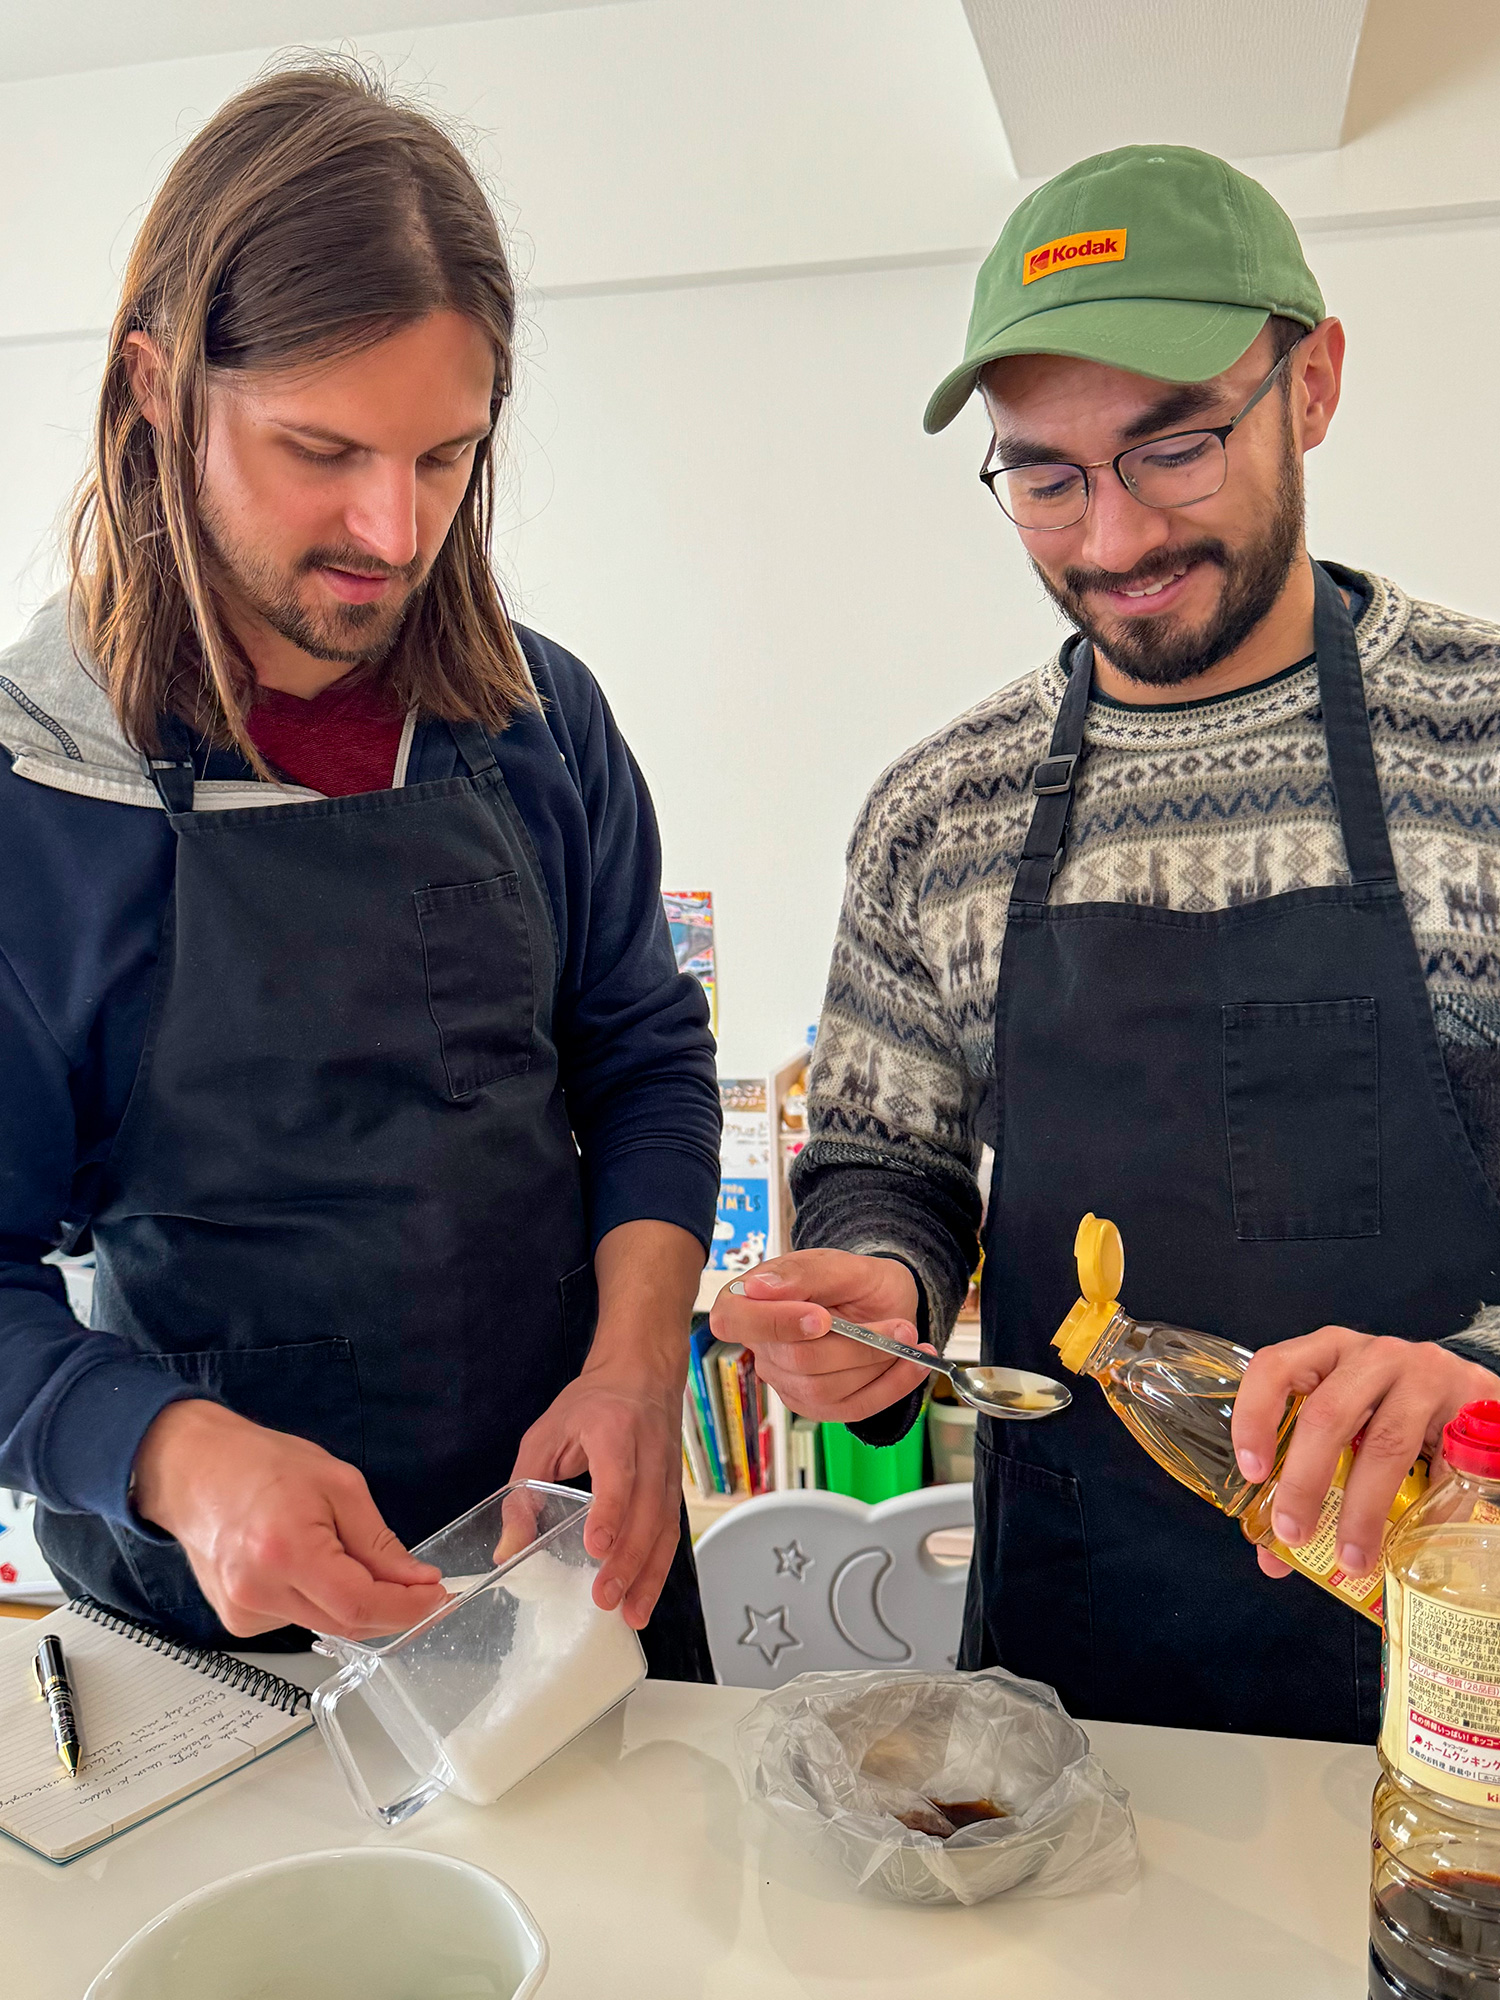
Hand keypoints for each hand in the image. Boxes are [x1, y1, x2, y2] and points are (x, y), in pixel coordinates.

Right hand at [131, 1400, 448, 1639]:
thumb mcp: (339, 1485)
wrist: (195, 1470)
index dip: (405, 1608)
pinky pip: (298, 1620)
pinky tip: (306, 1564)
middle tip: (417, 1587)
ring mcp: (242, 1612)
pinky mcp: (236, 1621)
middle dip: (390, 1609)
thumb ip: (379, 1542)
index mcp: (286, 1552)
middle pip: (345, 1624)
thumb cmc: (262, 1465)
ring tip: (340, 1552)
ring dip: (354, 1603)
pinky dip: (320, 1601)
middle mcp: (258, 1592)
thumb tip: (416, 1581)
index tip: (436, 1596)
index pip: (359, 1605)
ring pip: (324, 1625)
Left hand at [509, 1218, 701, 1630]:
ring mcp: (668, 1472)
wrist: (643, 1372)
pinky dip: (660, 1568)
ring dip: (649, 1574)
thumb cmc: (590, 1403)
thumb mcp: (546, 1434)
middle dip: (628, 1560)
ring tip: (631, 1614)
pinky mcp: (675, 1489)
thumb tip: (508, 1550)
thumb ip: (524, 1490)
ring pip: (665, 1528)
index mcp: (614, 1429)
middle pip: (646, 1512)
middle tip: (605, 1599)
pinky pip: (671, 1533)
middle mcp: (649, 1452)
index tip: (597, 1546)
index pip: (618, 1475)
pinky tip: (645, 1597)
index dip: (611, 1511)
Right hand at [709, 1249, 933, 1423]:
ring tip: (907, 1335)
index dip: (776, 1324)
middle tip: (899, 1325)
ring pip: (825, 1388)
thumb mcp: (834, 1263)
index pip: (734, 1321)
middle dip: (855, 1344)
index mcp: (747, 1302)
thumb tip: (758, 1287)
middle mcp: (762, 1348)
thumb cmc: (849, 1279)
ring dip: (876, 1363)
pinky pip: (853, 1409)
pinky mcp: (818, 1406)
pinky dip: (891, 1387)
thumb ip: (801, 1274)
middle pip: (797, 1359)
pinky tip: (914, 1364)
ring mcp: (787, 1382)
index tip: (821, 1318)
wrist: (880, 1299)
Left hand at [1232, 1329, 1499, 1578]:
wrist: (1468, 1392)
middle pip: (1327, 1414)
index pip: (1276, 1368)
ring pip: (1384, 1443)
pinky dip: (1422, 1503)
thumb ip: (1310, 1481)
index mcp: (1328, 1352)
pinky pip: (1439, 1458)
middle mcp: (1371, 1355)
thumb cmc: (1396, 1410)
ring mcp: (1421, 1373)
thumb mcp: (1350, 1428)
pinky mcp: (1465, 1399)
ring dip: (1361, 1508)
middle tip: (1293, 1533)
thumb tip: (1275, 1559)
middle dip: (1305, 1481)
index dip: (1255, 1418)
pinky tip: (1411, 1533)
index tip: (1253, 1473)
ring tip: (1351, 1557)